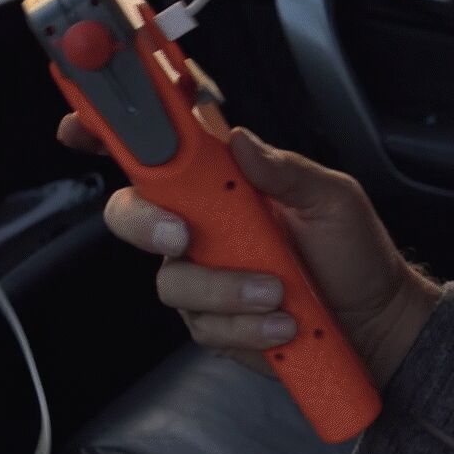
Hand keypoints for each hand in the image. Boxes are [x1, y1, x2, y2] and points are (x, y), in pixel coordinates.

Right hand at [58, 114, 439, 387]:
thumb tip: (240, 140)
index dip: (110, 134)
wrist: (374, 324)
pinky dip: (242, 325)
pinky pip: (201, 323)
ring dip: (223, 288)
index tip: (79, 128)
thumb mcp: (332, 199)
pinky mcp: (210, 319)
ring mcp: (199, 271)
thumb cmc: (352, 252)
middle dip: (144, 223)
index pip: (157, 148)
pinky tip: (281, 325)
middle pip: (131, 212)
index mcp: (221, 180)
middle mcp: (199, 222)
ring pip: (169, 278)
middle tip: (181, 237)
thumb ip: (285, 169)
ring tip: (278, 294)